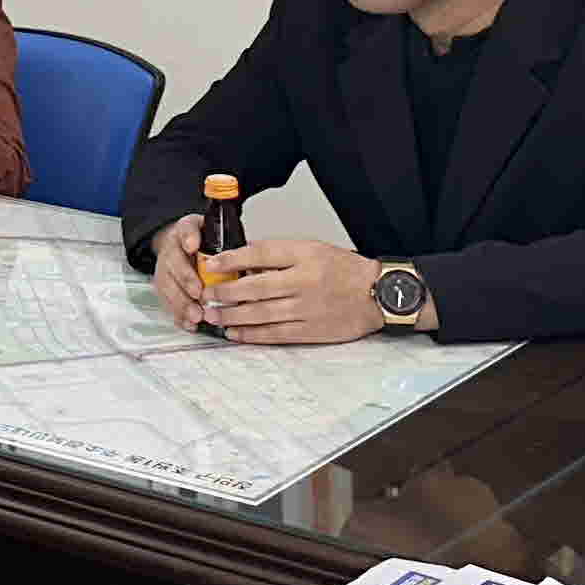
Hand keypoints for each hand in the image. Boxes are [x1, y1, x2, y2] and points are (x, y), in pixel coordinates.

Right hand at [147, 215, 209, 330]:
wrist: (182, 247)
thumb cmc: (200, 241)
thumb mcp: (211, 230)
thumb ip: (220, 237)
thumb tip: (218, 250)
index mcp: (183, 233)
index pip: (185, 232)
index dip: (189, 239)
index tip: (193, 247)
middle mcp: (169, 252)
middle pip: (173, 265)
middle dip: (185, 281)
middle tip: (198, 294)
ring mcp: (164, 271)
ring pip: (168, 287)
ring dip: (181, 303)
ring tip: (195, 316)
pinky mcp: (165, 289)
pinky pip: (168, 303)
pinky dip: (178, 316)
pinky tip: (188, 324)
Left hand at [204, 240, 386, 345]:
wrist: (378, 294)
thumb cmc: (345, 270)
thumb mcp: (314, 249)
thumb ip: (281, 255)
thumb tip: (243, 261)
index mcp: (306, 255)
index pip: (262, 254)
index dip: (233, 259)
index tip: (211, 263)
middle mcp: (305, 281)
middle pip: (256, 287)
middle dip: (225, 292)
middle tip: (205, 295)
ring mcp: (308, 308)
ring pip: (261, 313)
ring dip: (232, 316)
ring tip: (212, 315)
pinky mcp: (311, 330)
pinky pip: (275, 334)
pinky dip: (251, 335)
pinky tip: (234, 333)